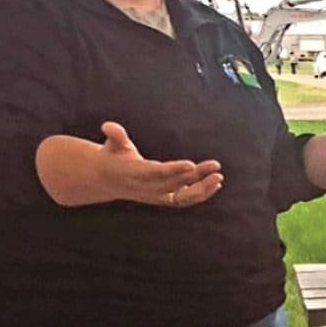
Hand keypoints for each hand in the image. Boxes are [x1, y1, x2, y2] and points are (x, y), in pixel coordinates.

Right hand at [97, 121, 223, 208]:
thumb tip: (108, 126)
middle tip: (215, 166)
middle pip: (174, 185)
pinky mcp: (163, 199)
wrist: (105, 180)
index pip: (156, 173)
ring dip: (202, 189)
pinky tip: (216, 185)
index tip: (192, 165)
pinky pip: (184, 200)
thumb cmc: (113, 156)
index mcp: (133, 173)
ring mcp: (155, 196)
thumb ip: (115, 135)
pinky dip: (200, 195)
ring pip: (181, 197)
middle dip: (196, 177)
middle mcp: (145, 188)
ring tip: (219, 177)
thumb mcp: (112, 144)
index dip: (174, 170)